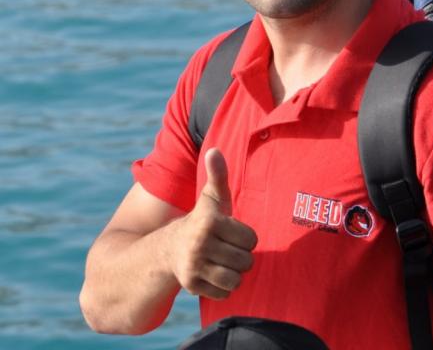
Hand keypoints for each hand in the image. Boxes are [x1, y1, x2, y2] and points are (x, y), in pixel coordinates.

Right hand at [166, 148, 256, 299]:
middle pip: (245, 261)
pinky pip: (224, 293)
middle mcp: (200, 244)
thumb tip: (214, 150)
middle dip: (240, 257)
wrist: (170, 248)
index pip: (251, 240)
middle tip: (227, 249)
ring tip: (223, 262)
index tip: (232, 233)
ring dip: (233, 273)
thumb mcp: (212, 197)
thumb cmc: (203, 220)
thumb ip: (218, 175)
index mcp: (210, 222)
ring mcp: (194, 266)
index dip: (245, 238)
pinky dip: (222, 288)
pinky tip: (213, 275)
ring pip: (236, 279)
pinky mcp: (191, 286)